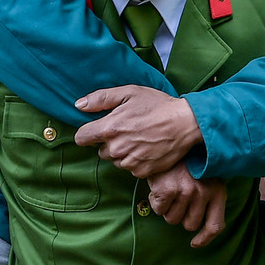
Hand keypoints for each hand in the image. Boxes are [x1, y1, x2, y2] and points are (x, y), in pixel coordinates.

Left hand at [74, 86, 202, 178]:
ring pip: (116, 160)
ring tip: (140, 139)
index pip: (81, 138)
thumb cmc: (158, 105)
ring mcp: (129, 161)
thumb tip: (78, 105)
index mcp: (109, 128)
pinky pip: (130, 169)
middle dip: (109, 142)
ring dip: (123, 153)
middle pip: (100, 150)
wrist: (186, 123)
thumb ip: (100, 99)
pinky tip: (147, 148)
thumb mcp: (129, 92)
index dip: (87, 133)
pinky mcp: (142, 171)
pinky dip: (136, 161)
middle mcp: (117, 148)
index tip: (97, 130)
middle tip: (128, 131)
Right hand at [146, 170, 227, 247]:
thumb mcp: (207, 177)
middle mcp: (204, 193)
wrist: (171, 139)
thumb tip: (201, 227)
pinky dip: (156, 202)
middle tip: (177, 198)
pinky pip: (159, 210)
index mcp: (218, 191)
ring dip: (167, 209)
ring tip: (169, 189)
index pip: (216, 226)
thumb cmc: (188, 163)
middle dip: (181, 215)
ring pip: (172, 219)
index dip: (205, 239)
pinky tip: (160, 187)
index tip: (194, 243)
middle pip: (190, 225)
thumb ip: (209, 198)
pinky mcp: (168, 190)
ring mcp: (186, 191)